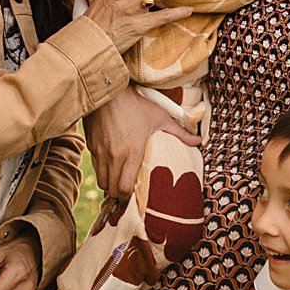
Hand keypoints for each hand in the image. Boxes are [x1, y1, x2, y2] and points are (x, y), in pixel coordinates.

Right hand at [82, 91, 198, 213]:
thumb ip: (179, 133)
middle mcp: (113, 157)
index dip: (128, 198)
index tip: (134, 198)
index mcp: (131, 153)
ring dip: (109, 184)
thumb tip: (199, 142)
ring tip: (119, 182)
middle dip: (118, 195)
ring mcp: (100, 152)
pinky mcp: (90, 146)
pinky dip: (102, 171)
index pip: (124, 189)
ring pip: (101, 181)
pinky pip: (95, 167)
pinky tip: (111, 167)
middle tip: (127, 193)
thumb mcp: (160, 117)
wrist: (108, 91)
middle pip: (111, 190)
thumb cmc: (136, 104)